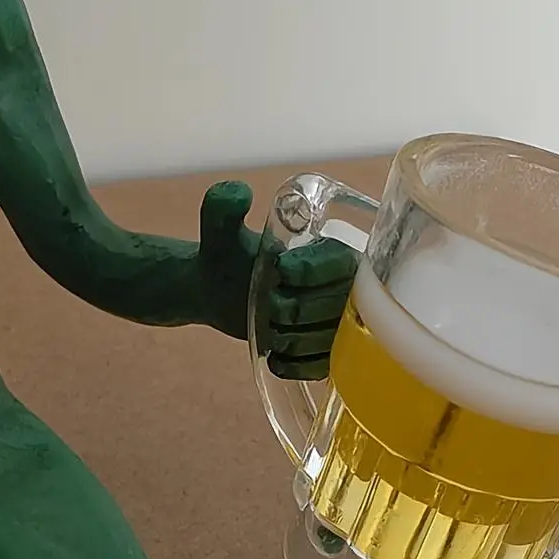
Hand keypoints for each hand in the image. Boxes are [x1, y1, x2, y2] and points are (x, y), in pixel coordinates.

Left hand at [199, 182, 357, 378]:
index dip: (310, 272)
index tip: (277, 273)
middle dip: (298, 310)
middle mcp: (341, 284)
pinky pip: (325, 364)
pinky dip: (299, 365)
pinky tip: (277, 360)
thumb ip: (221, 208)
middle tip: (267, 308)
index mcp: (326, 250)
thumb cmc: (223, 258)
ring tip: (270, 333)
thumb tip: (238, 192)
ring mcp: (335, 319)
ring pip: (332, 338)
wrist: (217, 291)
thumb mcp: (218, 232)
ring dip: (296, 340)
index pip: (340, 263)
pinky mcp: (324, 347)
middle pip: (338, 304)